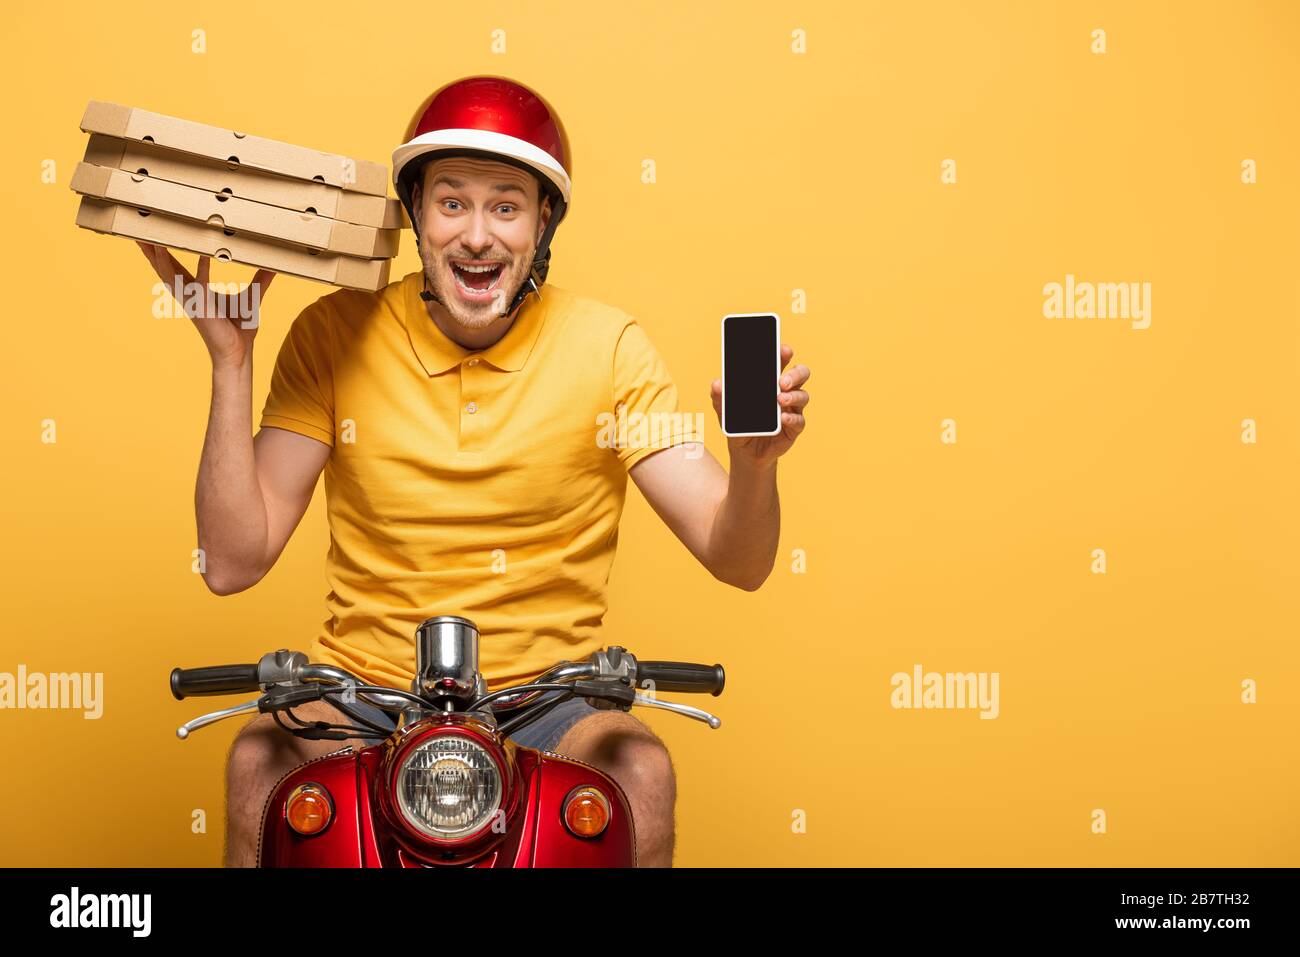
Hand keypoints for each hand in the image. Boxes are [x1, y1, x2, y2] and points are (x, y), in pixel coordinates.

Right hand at [138, 242, 274, 370]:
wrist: (239, 352)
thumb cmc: (240, 327)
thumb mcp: (252, 297)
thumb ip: (261, 279)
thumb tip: (274, 265)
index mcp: (195, 290)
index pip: (174, 266)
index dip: (162, 252)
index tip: (152, 236)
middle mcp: (189, 294)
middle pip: (164, 268)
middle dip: (150, 250)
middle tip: (137, 231)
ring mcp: (194, 301)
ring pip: (173, 275)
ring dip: (163, 258)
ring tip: (153, 240)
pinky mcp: (205, 308)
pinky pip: (202, 285)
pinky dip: (203, 269)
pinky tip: (204, 254)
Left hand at [710, 343, 808, 469]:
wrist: (744, 451)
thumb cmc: (738, 424)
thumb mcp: (724, 409)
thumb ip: (720, 396)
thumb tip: (717, 384)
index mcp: (771, 381)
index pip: (781, 361)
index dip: (784, 353)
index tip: (783, 349)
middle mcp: (786, 391)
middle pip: (801, 374)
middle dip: (795, 374)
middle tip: (781, 381)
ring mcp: (792, 409)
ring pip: (803, 396)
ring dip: (793, 396)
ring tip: (779, 400)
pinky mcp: (794, 428)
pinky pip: (799, 421)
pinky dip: (792, 418)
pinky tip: (783, 419)